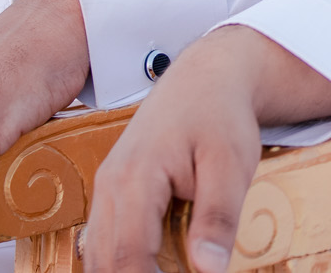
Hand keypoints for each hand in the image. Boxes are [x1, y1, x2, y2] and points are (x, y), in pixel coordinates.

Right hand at [85, 25, 330, 272]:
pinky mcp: (113, 191)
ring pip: (98, 253)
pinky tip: (151, 266)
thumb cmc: (220, 114)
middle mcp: (110, 185)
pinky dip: (121, 260)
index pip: (130, 256)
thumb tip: (208, 270)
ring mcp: (106, 187)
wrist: (206, 78)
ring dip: (124, 272)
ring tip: (164, 271)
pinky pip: (103, 238)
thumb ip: (217, 217)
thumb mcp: (232, 164)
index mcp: (136, 178)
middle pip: (106, 260)